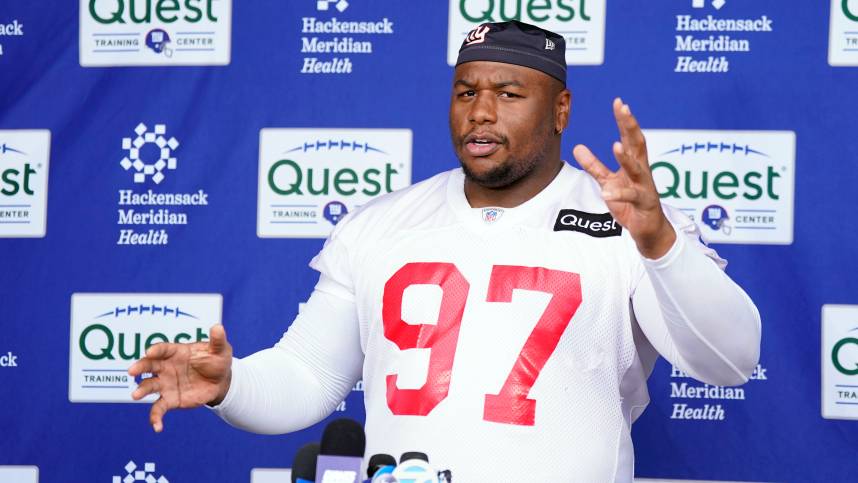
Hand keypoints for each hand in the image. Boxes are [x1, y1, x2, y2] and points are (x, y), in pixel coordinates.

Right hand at [127, 324, 232, 431]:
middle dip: (140, 367)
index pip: (163, 349)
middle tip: (132, 371)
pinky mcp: (170, 399)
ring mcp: (166, 383)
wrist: (221, 382)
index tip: (149, 352)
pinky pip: (158, 409)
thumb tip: (218, 326)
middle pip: (149, 365)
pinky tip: (157, 427)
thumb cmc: (217, 361)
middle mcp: (166, 367)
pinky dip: (155, 418)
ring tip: (135, 395)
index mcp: (176, 352)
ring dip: (141, 390)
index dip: (156, 350)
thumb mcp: (220, 350)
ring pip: (149, 386)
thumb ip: (217, 340)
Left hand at [572, 98, 675, 258]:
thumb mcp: (609, 182)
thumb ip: (594, 166)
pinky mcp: (644, 204)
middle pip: (638, 144)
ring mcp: (645, 187)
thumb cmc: (631, 203)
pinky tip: (607, 192)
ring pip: (637, 169)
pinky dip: (619, 194)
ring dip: (626, 158)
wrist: (649, 230)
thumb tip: (578, 147)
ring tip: (615, 145)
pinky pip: (632, 197)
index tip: (619, 102)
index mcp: (635, 163)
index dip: (625, 120)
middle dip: (631, 126)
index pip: (630, 137)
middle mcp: (642, 171)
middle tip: (625, 109)